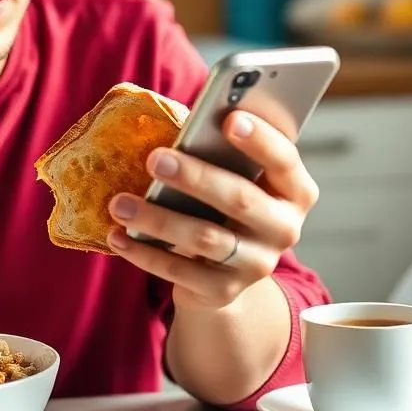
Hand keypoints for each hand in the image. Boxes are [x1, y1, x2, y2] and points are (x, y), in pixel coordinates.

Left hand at [105, 110, 319, 307]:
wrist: (222, 272)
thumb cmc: (221, 205)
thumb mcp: (230, 178)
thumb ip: (218, 153)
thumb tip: (179, 128)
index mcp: (293, 191)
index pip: (284, 160)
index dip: (261, 140)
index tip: (230, 119)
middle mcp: (283, 229)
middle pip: (241, 200)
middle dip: (195, 178)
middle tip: (155, 159)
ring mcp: (257, 264)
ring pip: (205, 239)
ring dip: (158, 219)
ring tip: (120, 203)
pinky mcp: (224, 291)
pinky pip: (181, 273)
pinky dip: (145, 254)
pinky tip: (118, 237)